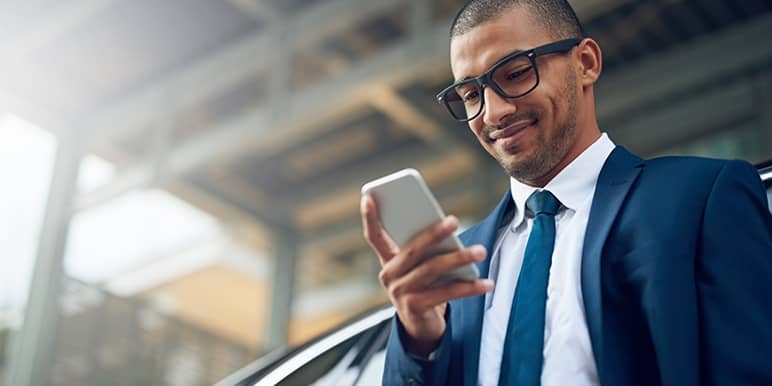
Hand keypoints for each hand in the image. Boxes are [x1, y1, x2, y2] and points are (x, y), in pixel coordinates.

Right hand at [361, 194, 493, 355]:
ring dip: (459, 258)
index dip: (369, 216)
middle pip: (412, 249)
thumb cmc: (424, 286)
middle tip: (454, 221)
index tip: (368, 196)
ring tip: (480, 251)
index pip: (374, 235)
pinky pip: (446, 293)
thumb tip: (448, 229)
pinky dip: (468, 288)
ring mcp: (399, 293)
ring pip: (432, 269)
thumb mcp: (419, 266)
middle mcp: (389, 275)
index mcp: (387, 260)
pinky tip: (485, 283)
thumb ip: (426, 249)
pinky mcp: (415, 308)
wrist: (421, 325)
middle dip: (434, 233)